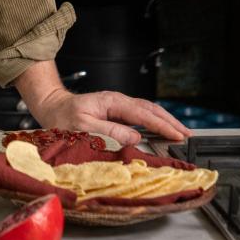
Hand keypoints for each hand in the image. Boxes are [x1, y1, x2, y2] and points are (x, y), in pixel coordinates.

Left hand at [28, 88, 191, 146]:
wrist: (51, 107)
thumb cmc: (63, 118)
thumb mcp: (83, 127)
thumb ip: (109, 132)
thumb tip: (135, 138)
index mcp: (111, 102)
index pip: (142, 114)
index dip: (162, 125)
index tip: (177, 135)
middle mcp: (117, 101)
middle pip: (150, 109)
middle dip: (170, 122)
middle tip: (187, 135)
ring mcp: (117, 105)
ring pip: (147, 111)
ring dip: (165, 121)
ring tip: (181, 133)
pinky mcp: (116, 111)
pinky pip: (140, 115)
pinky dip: (154, 122)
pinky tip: (162, 129)